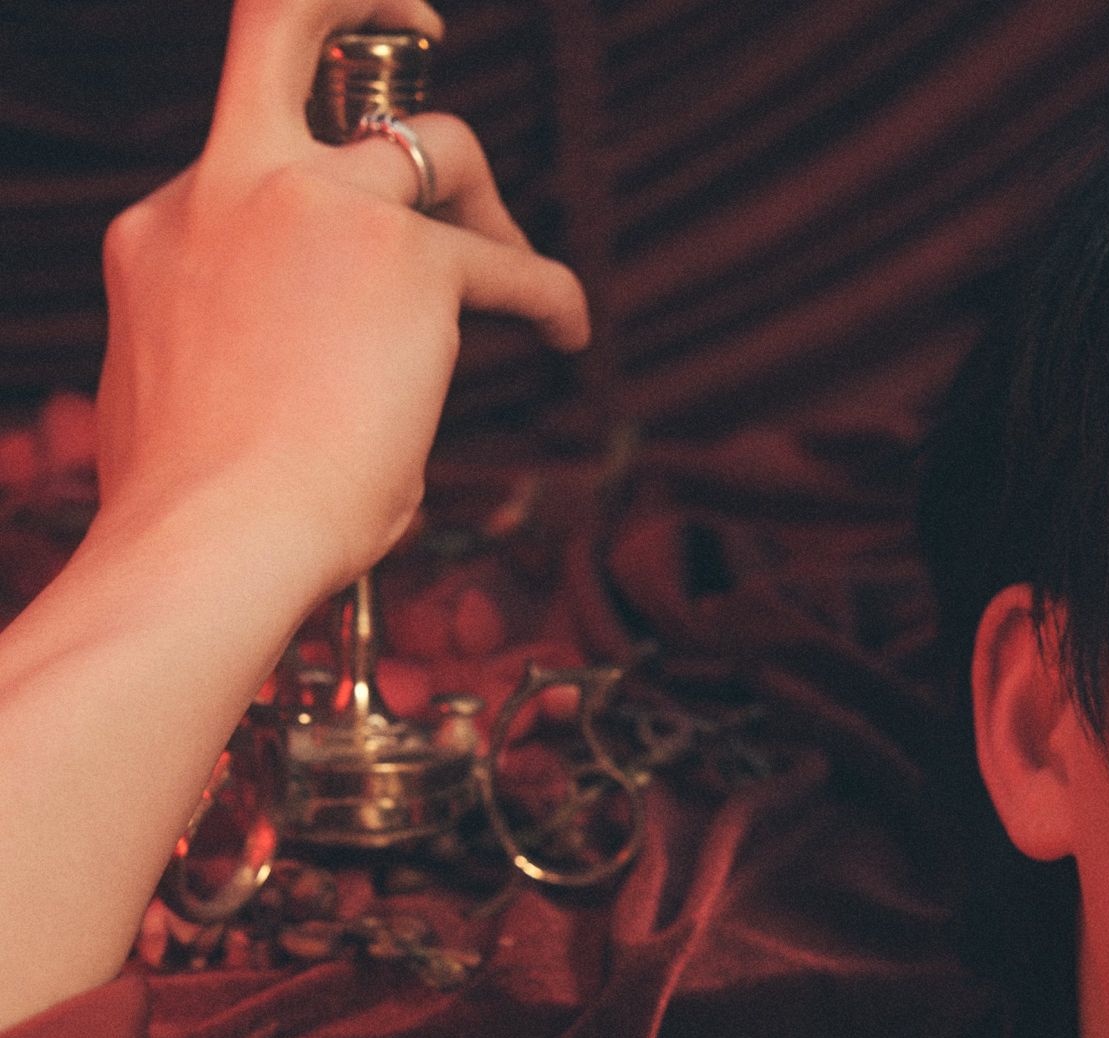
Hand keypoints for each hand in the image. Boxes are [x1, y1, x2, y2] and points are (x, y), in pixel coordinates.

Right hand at [92, 0, 589, 608]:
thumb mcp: (175, 396)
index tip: (349, 208)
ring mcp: (317, 209)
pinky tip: (565, 329)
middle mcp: (229, 189)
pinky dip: (549, 293)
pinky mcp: (409, 261)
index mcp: (169, 228)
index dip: (312, 192)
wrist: (216, 540)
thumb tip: (278, 380)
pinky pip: (510, 263)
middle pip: (283, 24)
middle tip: (418, 20)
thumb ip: (223, 344)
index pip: (254, 164)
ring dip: (487, 199)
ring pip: (434, 142)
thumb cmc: (201, 509)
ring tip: (513, 267)